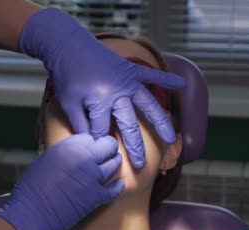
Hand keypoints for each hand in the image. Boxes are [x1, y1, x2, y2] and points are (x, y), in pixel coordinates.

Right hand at [0, 134, 123, 229]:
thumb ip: (63, 153)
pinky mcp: (97, 196)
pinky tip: (118, 183)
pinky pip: (115, 189)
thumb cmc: (32, 188)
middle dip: (108, 147)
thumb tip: (75, 154)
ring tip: (113, 162)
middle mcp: (83, 159)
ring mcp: (92, 178)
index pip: (89, 137)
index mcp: (68, 147)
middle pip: (107, 146)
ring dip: (114, 163)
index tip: (90, 147)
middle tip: (108, 150)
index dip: (90, 142)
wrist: (32, 214)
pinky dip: (118, 185)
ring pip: (114, 165)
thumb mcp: (45, 159)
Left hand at [20, 8, 185, 168]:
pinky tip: (182, 84)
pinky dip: (166, 78)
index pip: (101, 129)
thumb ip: (81, 123)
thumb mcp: (68, 102)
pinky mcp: (130, 70)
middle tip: (140, 166)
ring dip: (160, 122)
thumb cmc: (67, 76)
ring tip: (171, 138)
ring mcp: (127, 80)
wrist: (69, 45)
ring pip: (148, 104)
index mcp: (99, 100)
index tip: (100, 153)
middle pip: (128, 124)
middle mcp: (117, 92)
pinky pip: (151, 75)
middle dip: (134, 147)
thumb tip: (91, 145)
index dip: (98, 142)